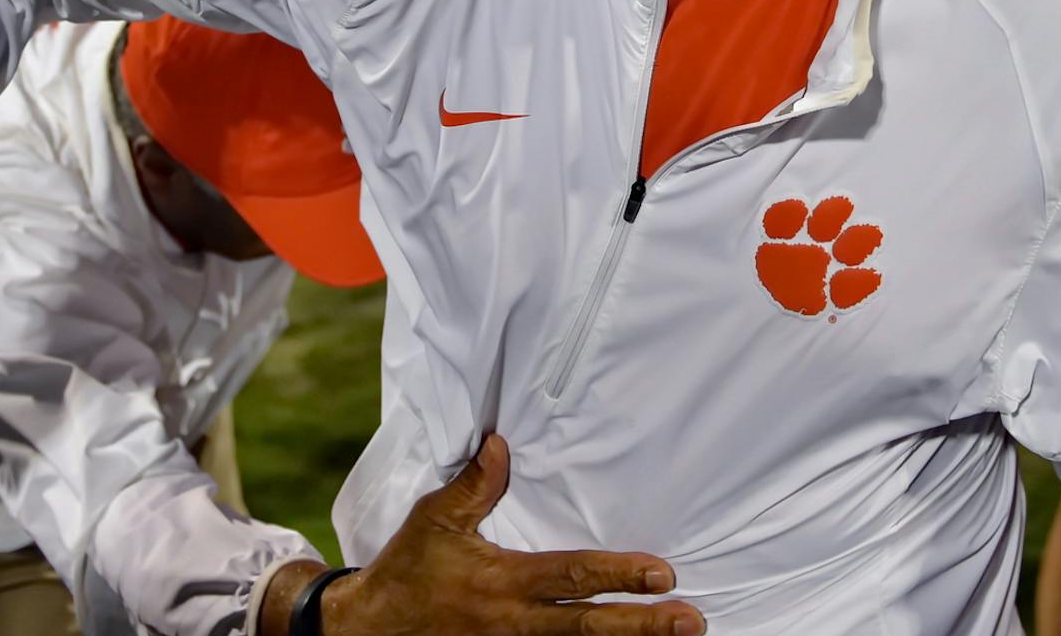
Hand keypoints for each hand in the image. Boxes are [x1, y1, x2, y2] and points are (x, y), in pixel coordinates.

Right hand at [309, 435, 703, 635]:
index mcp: (504, 582)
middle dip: (644, 626)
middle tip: (692, 620)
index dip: (618, 575)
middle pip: (590, 626)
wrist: (368, 631)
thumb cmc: (407, 571)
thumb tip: (500, 443)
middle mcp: (516, 622)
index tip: (663, 574)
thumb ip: (473, 486)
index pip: (572, 576)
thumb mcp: (434, 521)